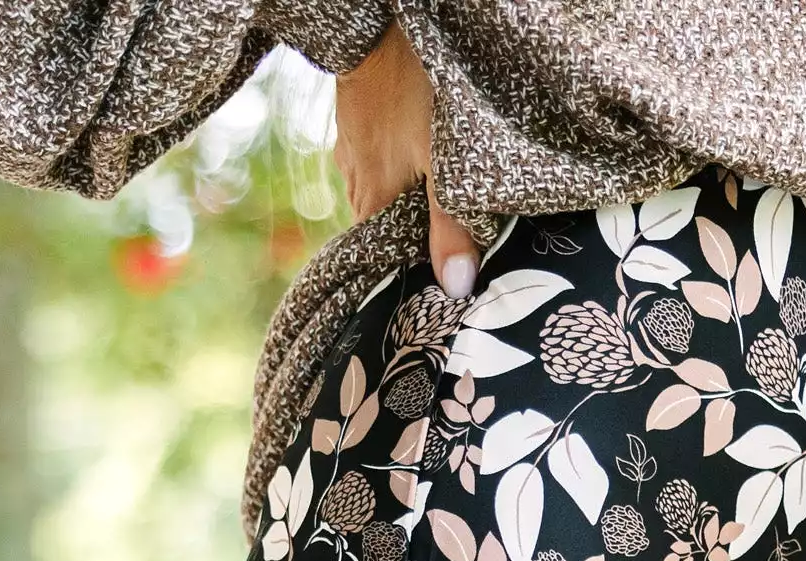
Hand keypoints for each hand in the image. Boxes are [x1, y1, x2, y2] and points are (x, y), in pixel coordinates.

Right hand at [333, 24, 481, 295]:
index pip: (383, 255)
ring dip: (401, 195)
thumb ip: (450, 225)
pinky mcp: (353, 123)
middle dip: (409, 229)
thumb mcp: (442, 163)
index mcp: (371, 202)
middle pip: (382, 224)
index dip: (408, 264)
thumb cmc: (412, 93)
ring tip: (429, 190)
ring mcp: (350, 151)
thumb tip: (456, 287)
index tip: (433, 270)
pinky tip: (412, 154)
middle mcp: (353, 182)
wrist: (374, 28)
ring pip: (377, 190)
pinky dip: (393, 165)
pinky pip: (372, 159)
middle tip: (441, 230)